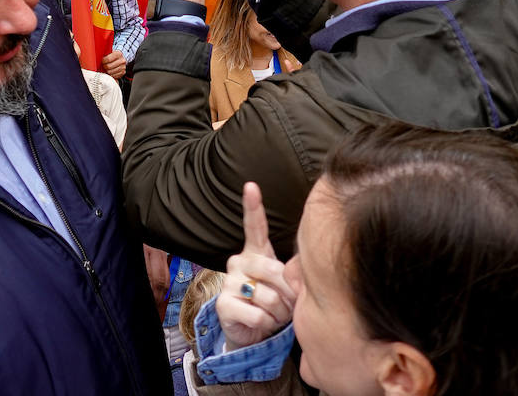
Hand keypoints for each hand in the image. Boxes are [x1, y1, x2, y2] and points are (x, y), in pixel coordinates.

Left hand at [100, 50, 126, 77]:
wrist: (119, 59)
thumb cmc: (112, 56)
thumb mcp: (109, 53)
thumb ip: (104, 54)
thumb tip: (96, 57)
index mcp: (118, 54)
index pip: (108, 59)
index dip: (103, 61)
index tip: (102, 61)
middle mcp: (122, 60)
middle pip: (108, 67)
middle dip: (104, 67)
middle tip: (103, 65)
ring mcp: (123, 67)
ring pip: (110, 72)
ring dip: (107, 71)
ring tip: (106, 68)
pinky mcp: (123, 72)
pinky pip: (113, 76)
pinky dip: (110, 74)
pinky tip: (110, 71)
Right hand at [214, 183, 295, 350]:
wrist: (254, 331)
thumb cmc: (273, 303)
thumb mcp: (284, 285)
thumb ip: (289, 274)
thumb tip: (295, 278)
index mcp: (254, 252)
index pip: (254, 226)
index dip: (252, 206)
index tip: (251, 186)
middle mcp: (238, 262)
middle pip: (272, 269)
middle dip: (288, 293)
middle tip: (288, 305)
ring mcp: (228, 282)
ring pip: (267, 296)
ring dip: (279, 312)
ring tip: (276, 315)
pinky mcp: (223, 305)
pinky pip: (257, 314)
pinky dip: (266, 323)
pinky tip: (262, 323)